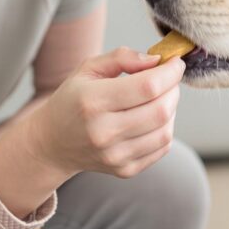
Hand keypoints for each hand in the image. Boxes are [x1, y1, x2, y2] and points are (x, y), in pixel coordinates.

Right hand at [26, 46, 184, 179]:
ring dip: (171, 109)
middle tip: (169, 79)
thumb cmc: (73, 100)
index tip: (175, 63)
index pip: (147, 87)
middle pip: (160, 109)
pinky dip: (165, 128)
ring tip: (160, 98)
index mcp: (92, 101)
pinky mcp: (125, 170)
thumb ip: (122, 57)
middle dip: (173, 89)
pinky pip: (162, 148)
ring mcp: (115, 155)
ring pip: (165, 130)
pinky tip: (153, 118)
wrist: (52, 143)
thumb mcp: (88, 69)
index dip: (169, 73)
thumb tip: (156, 60)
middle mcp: (103, 132)